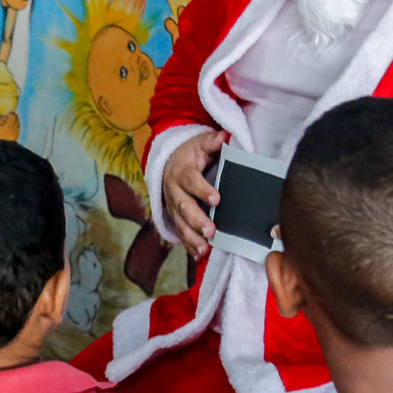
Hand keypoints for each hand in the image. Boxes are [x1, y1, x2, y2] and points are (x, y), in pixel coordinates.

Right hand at [161, 129, 225, 254]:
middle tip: (211, 231)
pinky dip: (189, 246)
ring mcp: (172, 207)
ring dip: (192, 238)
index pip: (191, 181)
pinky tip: (199, 256)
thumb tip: (224, 136)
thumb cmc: (190, 154)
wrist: (169, 163)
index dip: (202, 190)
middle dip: (197, 220)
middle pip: (183, 207)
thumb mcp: (200, 143)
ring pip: (180, 224)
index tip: (217, 200)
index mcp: (181, 172)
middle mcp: (173, 191)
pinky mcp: (175, 218)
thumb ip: (212, 142)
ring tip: (205, 249)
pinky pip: (180, 234)